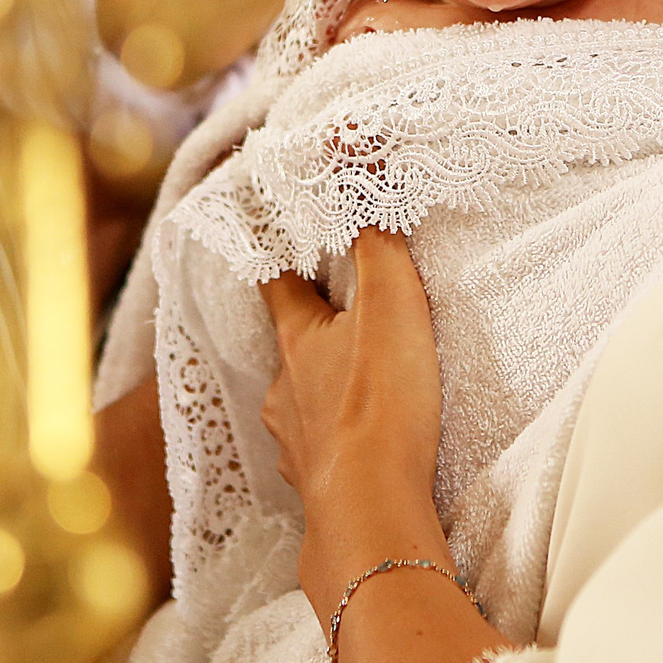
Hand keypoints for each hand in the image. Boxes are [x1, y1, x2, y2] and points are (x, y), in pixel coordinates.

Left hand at [260, 229, 448, 610]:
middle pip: (291, 347)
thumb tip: (355, 152)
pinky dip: (336, 446)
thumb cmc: (380, 403)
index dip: (278, 255)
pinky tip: (356, 452)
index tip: (272, 234)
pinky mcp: (319, 488)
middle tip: (334, 318)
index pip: (279, 283)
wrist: (371, 510)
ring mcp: (296, 444)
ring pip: (302, 404)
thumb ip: (376, 234)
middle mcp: (286, 390)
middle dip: (310, 331)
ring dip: (321, 392)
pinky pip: (322, 456)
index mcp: (298, 339)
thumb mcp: (390, 301)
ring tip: (352, 389)